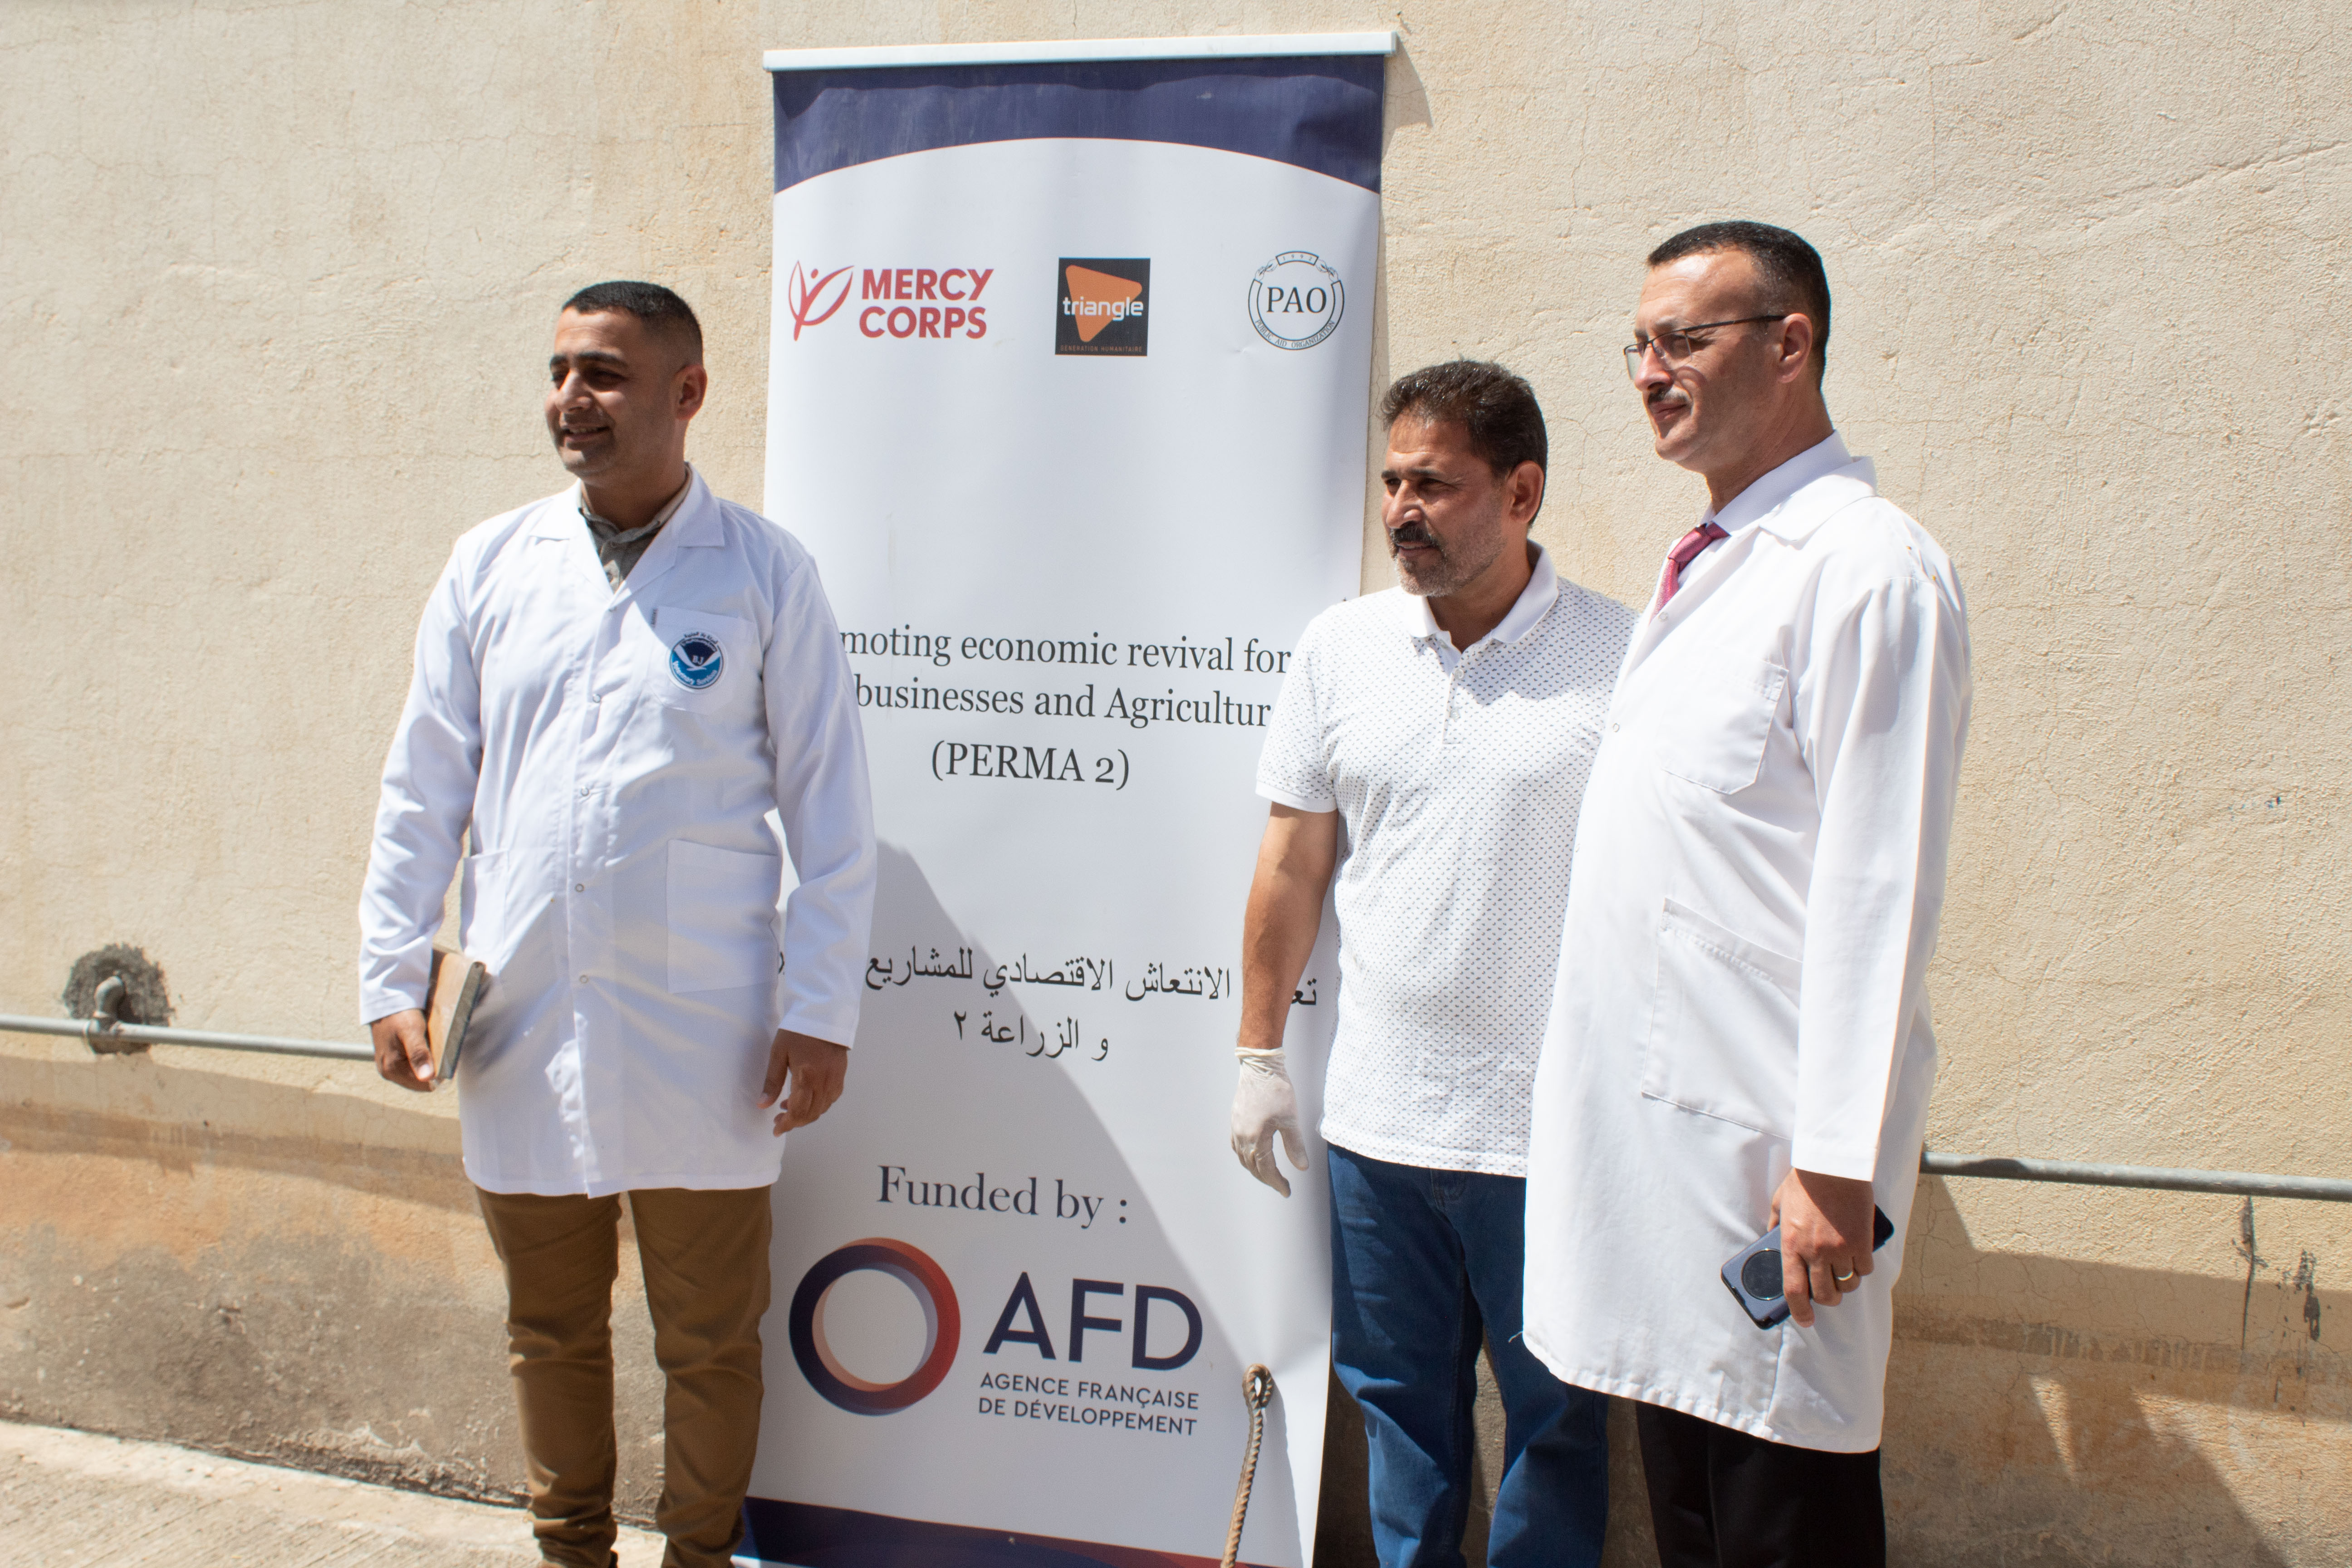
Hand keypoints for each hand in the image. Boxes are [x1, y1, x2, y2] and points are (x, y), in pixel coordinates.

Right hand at [370, 1009, 434, 1091]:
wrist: (385, 1001)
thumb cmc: (400, 1015)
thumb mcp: (412, 1031)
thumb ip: (419, 1054)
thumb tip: (427, 1078)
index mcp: (391, 1070)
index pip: (424, 1086)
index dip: (438, 1075)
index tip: (446, 1059)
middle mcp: (387, 1072)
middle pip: (420, 1082)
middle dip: (431, 1070)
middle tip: (437, 1050)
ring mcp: (387, 1067)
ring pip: (416, 1075)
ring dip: (425, 1064)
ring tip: (429, 1047)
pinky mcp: (390, 1060)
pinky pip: (410, 1067)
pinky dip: (419, 1060)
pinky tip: (422, 1047)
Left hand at [760, 1030, 848, 1135]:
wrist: (823, 1015)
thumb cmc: (797, 1032)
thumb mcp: (778, 1054)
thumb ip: (772, 1082)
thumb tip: (762, 1105)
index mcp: (807, 1077)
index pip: (798, 1111)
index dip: (787, 1125)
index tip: (776, 1130)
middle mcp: (824, 1082)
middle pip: (811, 1114)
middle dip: (795, 1122)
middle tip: (779, 1121)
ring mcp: (835, 1079)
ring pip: (822, 1108)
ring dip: (806, 1115)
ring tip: (789, 1109)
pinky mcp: (840, 1075)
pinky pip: (831, 1099)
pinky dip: (819, 1105)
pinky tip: (808, 1099)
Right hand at [1231, 1049, 1307, 1196]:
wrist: (1259, 1067)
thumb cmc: (1276, 1091)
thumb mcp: (1290, 1119)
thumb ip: (1294, 1145)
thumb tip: (1301, 1168)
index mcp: (1256, 1139)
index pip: (1266, 1169)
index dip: (1277, 1182)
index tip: (1287, 1191)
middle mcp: (1242, 1137)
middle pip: (1252, 1167)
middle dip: (1267, 1179)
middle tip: (1281, 1185)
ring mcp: (1236, 1128)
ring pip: (1243, 1158)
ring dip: (1255, 1169)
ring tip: (1269, 1174)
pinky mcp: (1235, 1120)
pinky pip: (1237, 1146)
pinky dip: (1245, 1156)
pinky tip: (1252, 1155)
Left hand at [1770, 1168, 1875, 1326]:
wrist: (1832, 1165)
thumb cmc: (1804, 1183)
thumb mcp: (1779, 1204)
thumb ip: (1774, 1225)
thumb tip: (1770, 1238)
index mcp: (1791, 1245)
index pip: (1794, 1291)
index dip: (1800, 1311)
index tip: (1806, 1320)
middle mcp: (1815, 1252)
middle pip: (1825, 1295)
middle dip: (1829, 1300)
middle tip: (1829, 1294)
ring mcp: (1840, 1249)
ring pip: (1848, 1284)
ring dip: (1846, 1283)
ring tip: (1843, 1271)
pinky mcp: (1861, 1242)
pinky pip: (1865, 1269)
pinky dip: (1862, 1268)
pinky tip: (1858, 1257)